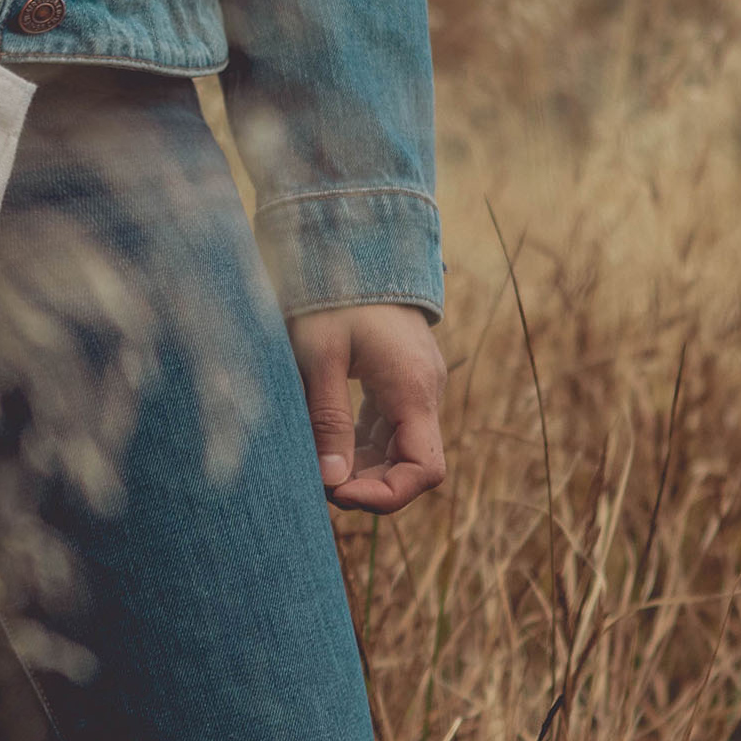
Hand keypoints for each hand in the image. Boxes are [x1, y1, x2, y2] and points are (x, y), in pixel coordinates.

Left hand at [290, 304, 447, 514]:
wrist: (354, 244)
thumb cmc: (333, 294)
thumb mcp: (320, 356)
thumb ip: (328, 419)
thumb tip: (331, 482)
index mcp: (412, 389)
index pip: (424, 470)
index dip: (386, 496)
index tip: (339, 494)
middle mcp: (424, 392)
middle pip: (412, 465)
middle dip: (368, 485)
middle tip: (317, 485)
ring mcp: (415, 386)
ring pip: (398, 448)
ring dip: (362, 467)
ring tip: (315, 467)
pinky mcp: (400, 379)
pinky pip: (388, 427)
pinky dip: (360, 445)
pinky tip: (326, 445)